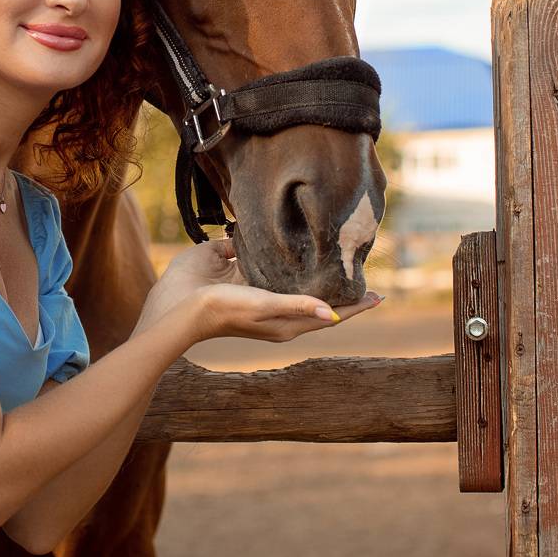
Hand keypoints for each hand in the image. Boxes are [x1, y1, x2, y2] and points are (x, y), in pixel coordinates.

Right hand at [137, 238, 382, 342]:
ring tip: (334, 248)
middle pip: (316, 294)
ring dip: (312, 264)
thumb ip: (297, 306)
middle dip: (339, 283)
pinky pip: (267, 258)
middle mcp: (275, 304)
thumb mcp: (264, 307)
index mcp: (286, 321)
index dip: (354, 305)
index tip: (379, 294)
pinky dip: (282, 251)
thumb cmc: (224, 311)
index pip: (330, 313)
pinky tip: (291, 235)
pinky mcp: (239, 268)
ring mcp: (257, 286)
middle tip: (361, 264)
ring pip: (292, 275)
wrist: (178, 306)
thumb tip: (335, 315)